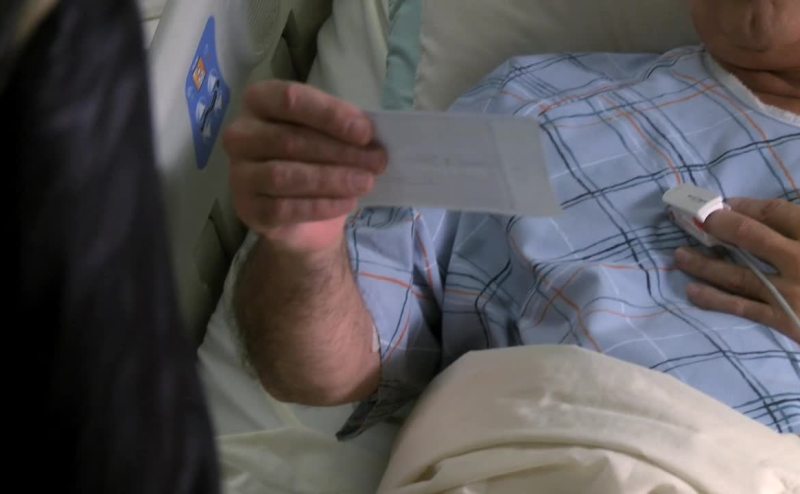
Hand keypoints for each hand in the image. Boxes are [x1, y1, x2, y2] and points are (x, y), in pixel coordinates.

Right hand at [223, 81, 386, 254]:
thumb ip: (344, 128)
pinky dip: (321, 206)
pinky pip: (284, 208)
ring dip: (332, 179)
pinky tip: (348, 202)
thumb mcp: (331, 135)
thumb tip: (370, 136)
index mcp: (260, 102)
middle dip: (340, 151)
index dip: (330, 115)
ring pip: (285, 176)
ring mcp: (240, 174)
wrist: (303, 215)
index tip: (365, 132)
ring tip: (366, 182)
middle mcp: (241, 135)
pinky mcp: (248, 209)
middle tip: (377, 161)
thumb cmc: (315, 159)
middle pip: (290, 140)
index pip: (290, 99)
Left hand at [674, 198, 799, 342]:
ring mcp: (791, 292)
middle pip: (751, 236)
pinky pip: (743, 307)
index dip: (747, 205)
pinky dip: (715, 299)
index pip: (777, 213)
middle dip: (718, 226)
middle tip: (692, 218)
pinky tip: (692, 291)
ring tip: (678, 254)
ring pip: (738, 273)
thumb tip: (773, 219)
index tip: (725, 203)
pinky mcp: (787, 320)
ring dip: (705, 263)